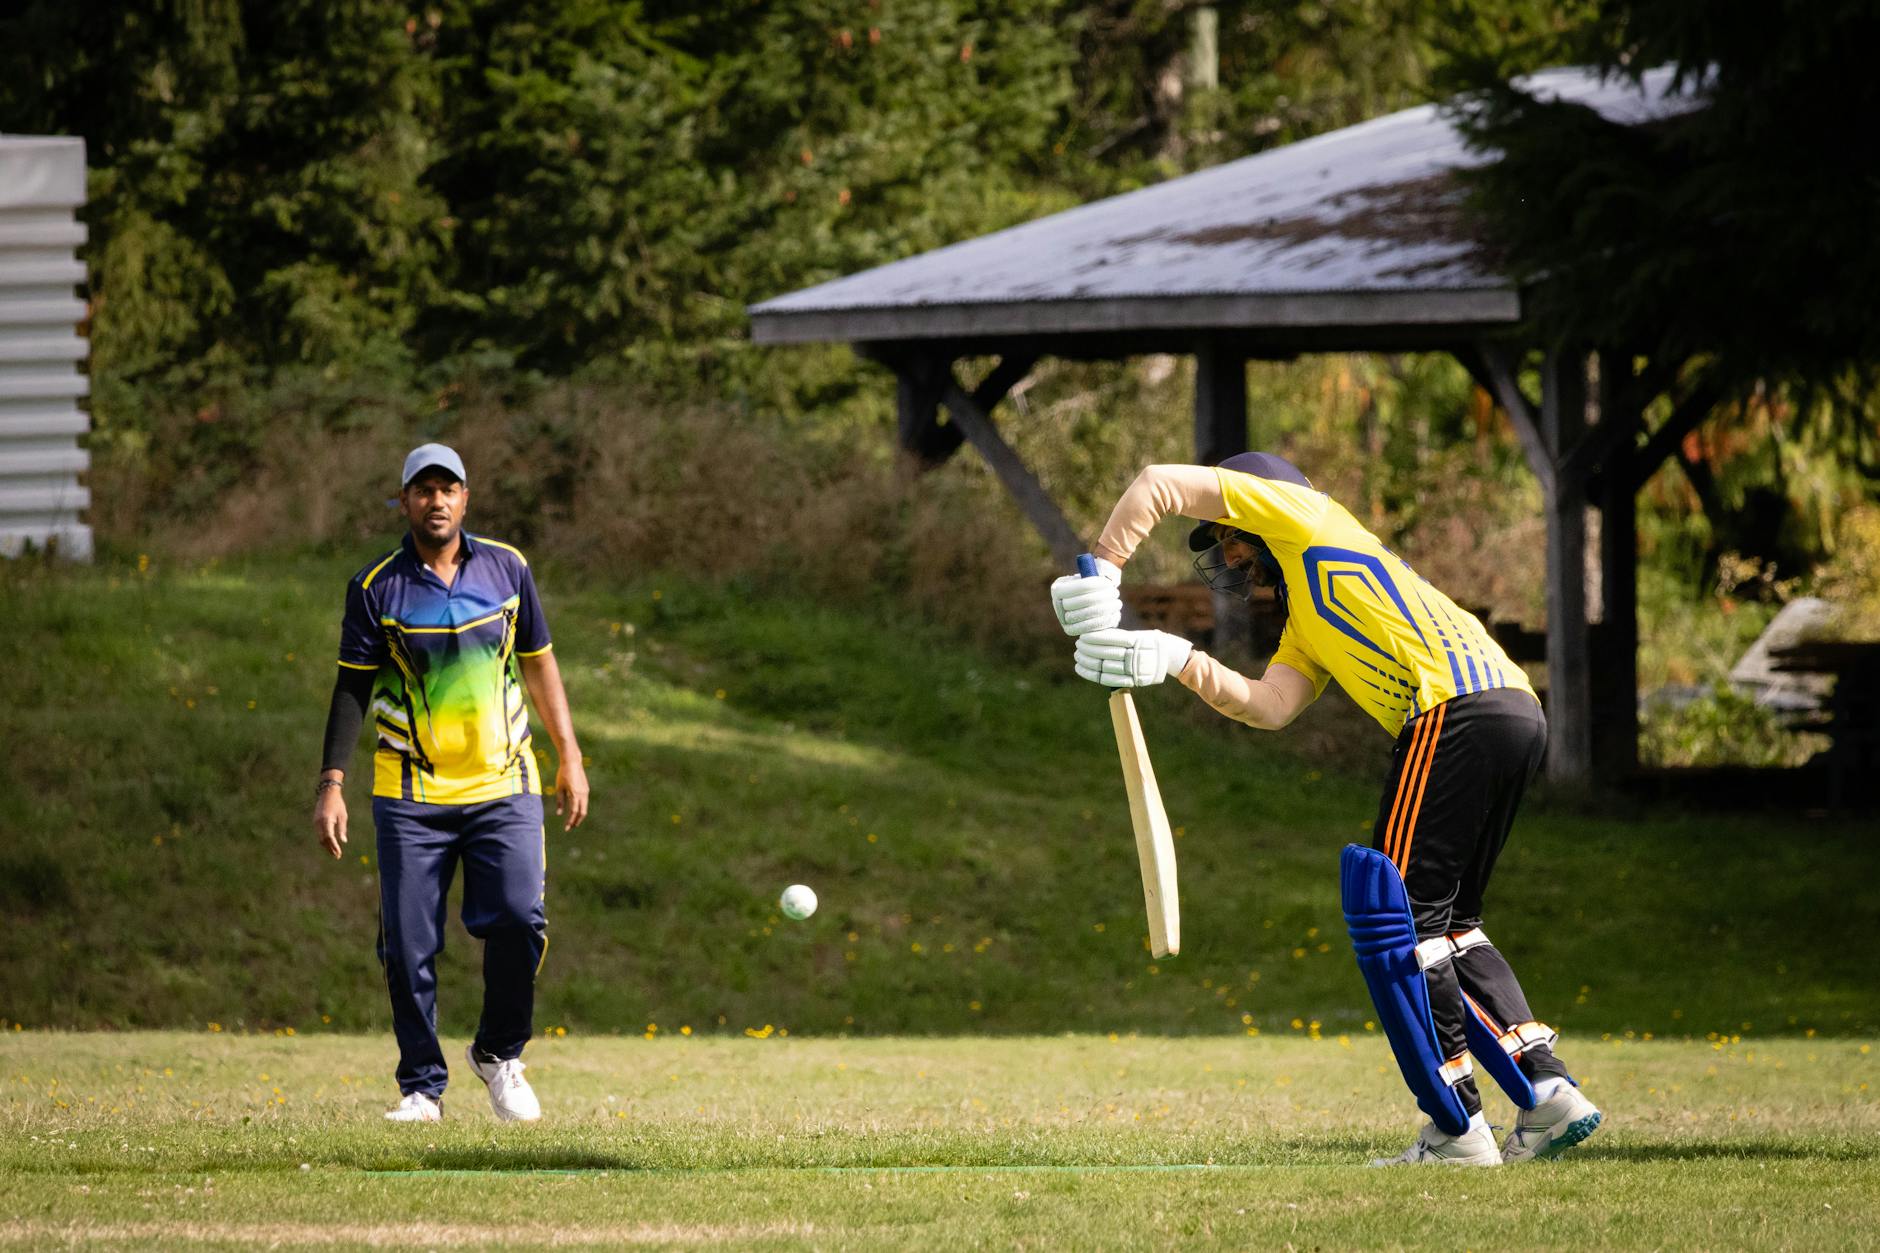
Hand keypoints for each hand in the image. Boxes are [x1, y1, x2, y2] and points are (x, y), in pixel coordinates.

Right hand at [313, 783, 347, 858]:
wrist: (327, 794)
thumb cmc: (338, 804)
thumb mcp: (343, 816)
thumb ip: (342, 829)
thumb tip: (343, 841)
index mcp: (327, 820)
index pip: (329, 837)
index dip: (333, 846)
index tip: (338, 853)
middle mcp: (319, 823)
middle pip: (323, 840)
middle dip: (330, 849)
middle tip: (337, 856)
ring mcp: (315, 822)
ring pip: (320, 838)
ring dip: (326, 846)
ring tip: (334, 852)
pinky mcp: (315, 822)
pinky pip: (319, 834)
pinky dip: (324, 840)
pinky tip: (329, 844)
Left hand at [555, 756, 589, 830]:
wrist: (572, 762)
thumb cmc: (563, 774)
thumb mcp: (559, 788)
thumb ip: (560, 801)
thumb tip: (559, 814)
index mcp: (575, 794)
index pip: (574, 812)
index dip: (570, 821)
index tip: (566, 828)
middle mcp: (583, 794)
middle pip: (582, 812)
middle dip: (577, 821)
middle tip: (571, 827)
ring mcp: (586, 791)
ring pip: (585, 808)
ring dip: (579, 815)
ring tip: (573, 821)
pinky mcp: (586, 789)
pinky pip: (584, 802)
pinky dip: (581, 808)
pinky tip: (575, 810)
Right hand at [1049, 557, 1121, 635]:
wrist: (1089, 598)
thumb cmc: (1091, 583)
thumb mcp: (1090, 574)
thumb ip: (1092, 574)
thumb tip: (1102, 576)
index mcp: (1058, 588)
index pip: (1079, 586)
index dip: (1094, 585)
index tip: (1108, 583)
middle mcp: (1057, 604)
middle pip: (1084, 601)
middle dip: (1103, 597)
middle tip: (1116, 593)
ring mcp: (1062, 619)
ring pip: (1086, 616)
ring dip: (1105, 609)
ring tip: (1117, 603)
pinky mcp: (1070, 630)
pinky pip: (1088, 629)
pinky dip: (1104, 622)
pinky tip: (1114, 615)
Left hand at [1074, 628, 1193, 687]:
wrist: (1170, 657)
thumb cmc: (1149, 642)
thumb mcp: (1137, 634)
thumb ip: (1118, 636)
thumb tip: (1094, 635)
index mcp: (1136, 641)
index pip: (1109, 639)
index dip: (1094, 638)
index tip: (1082, 637)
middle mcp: (1135, 655)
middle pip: (1105, 653)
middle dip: (1088, 650)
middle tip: (1078, 646)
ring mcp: (1133, 669)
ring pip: (1104, 667)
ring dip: (1087, 662)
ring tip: (1078, 656)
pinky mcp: (1132, 680)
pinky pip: (1107, 679)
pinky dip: (1091, 674)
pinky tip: (1081, 668)